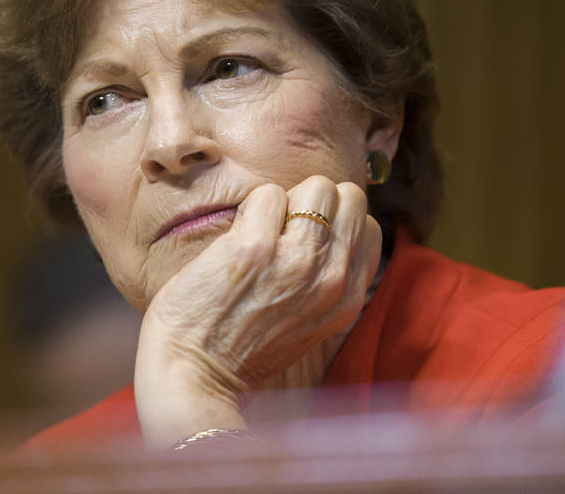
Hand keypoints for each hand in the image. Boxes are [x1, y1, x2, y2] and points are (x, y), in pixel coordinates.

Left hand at [134, 175, 381, 447]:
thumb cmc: (240, 350)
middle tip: (282, 231)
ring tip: (260, 233)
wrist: (193, 377)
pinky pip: (267, 194)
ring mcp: (296, 261)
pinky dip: (249, 208)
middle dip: (313, 202)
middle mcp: (331, 277)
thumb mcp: (307, 323)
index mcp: (347, 298)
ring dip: (284, 201)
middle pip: (349, 197)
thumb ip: (325, 281)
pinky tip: (235, 240)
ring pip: (317, 187)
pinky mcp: (255, 247)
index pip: (370, 229)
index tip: (305, 238)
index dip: (335, 221)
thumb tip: (326, 229)